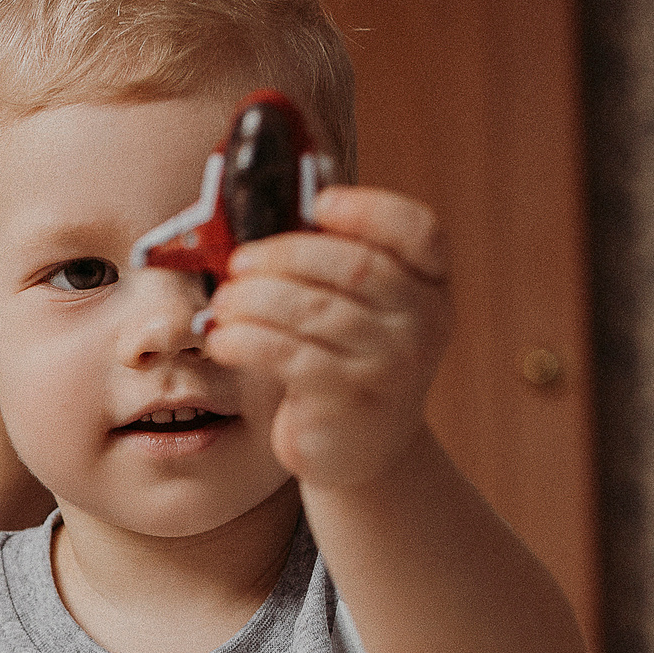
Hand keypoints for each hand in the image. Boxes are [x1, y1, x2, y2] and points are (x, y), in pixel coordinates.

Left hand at [204, 185, 451, 493]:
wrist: (364, 450)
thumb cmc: (349, 363)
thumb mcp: (365, 313)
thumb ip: (337, 267)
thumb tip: (266, 213)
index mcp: (431, 285)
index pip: (417, 231)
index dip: (368, 209)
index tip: (318, 202)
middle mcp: (423, 321)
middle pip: (354, 266)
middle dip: (285, 255)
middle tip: (239, 262)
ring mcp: (392, 363)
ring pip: (314, 310)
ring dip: (255, 299)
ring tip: (223, 302)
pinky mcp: (350, 399)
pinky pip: (290, 355)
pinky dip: (247, 341)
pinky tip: (222, 339)